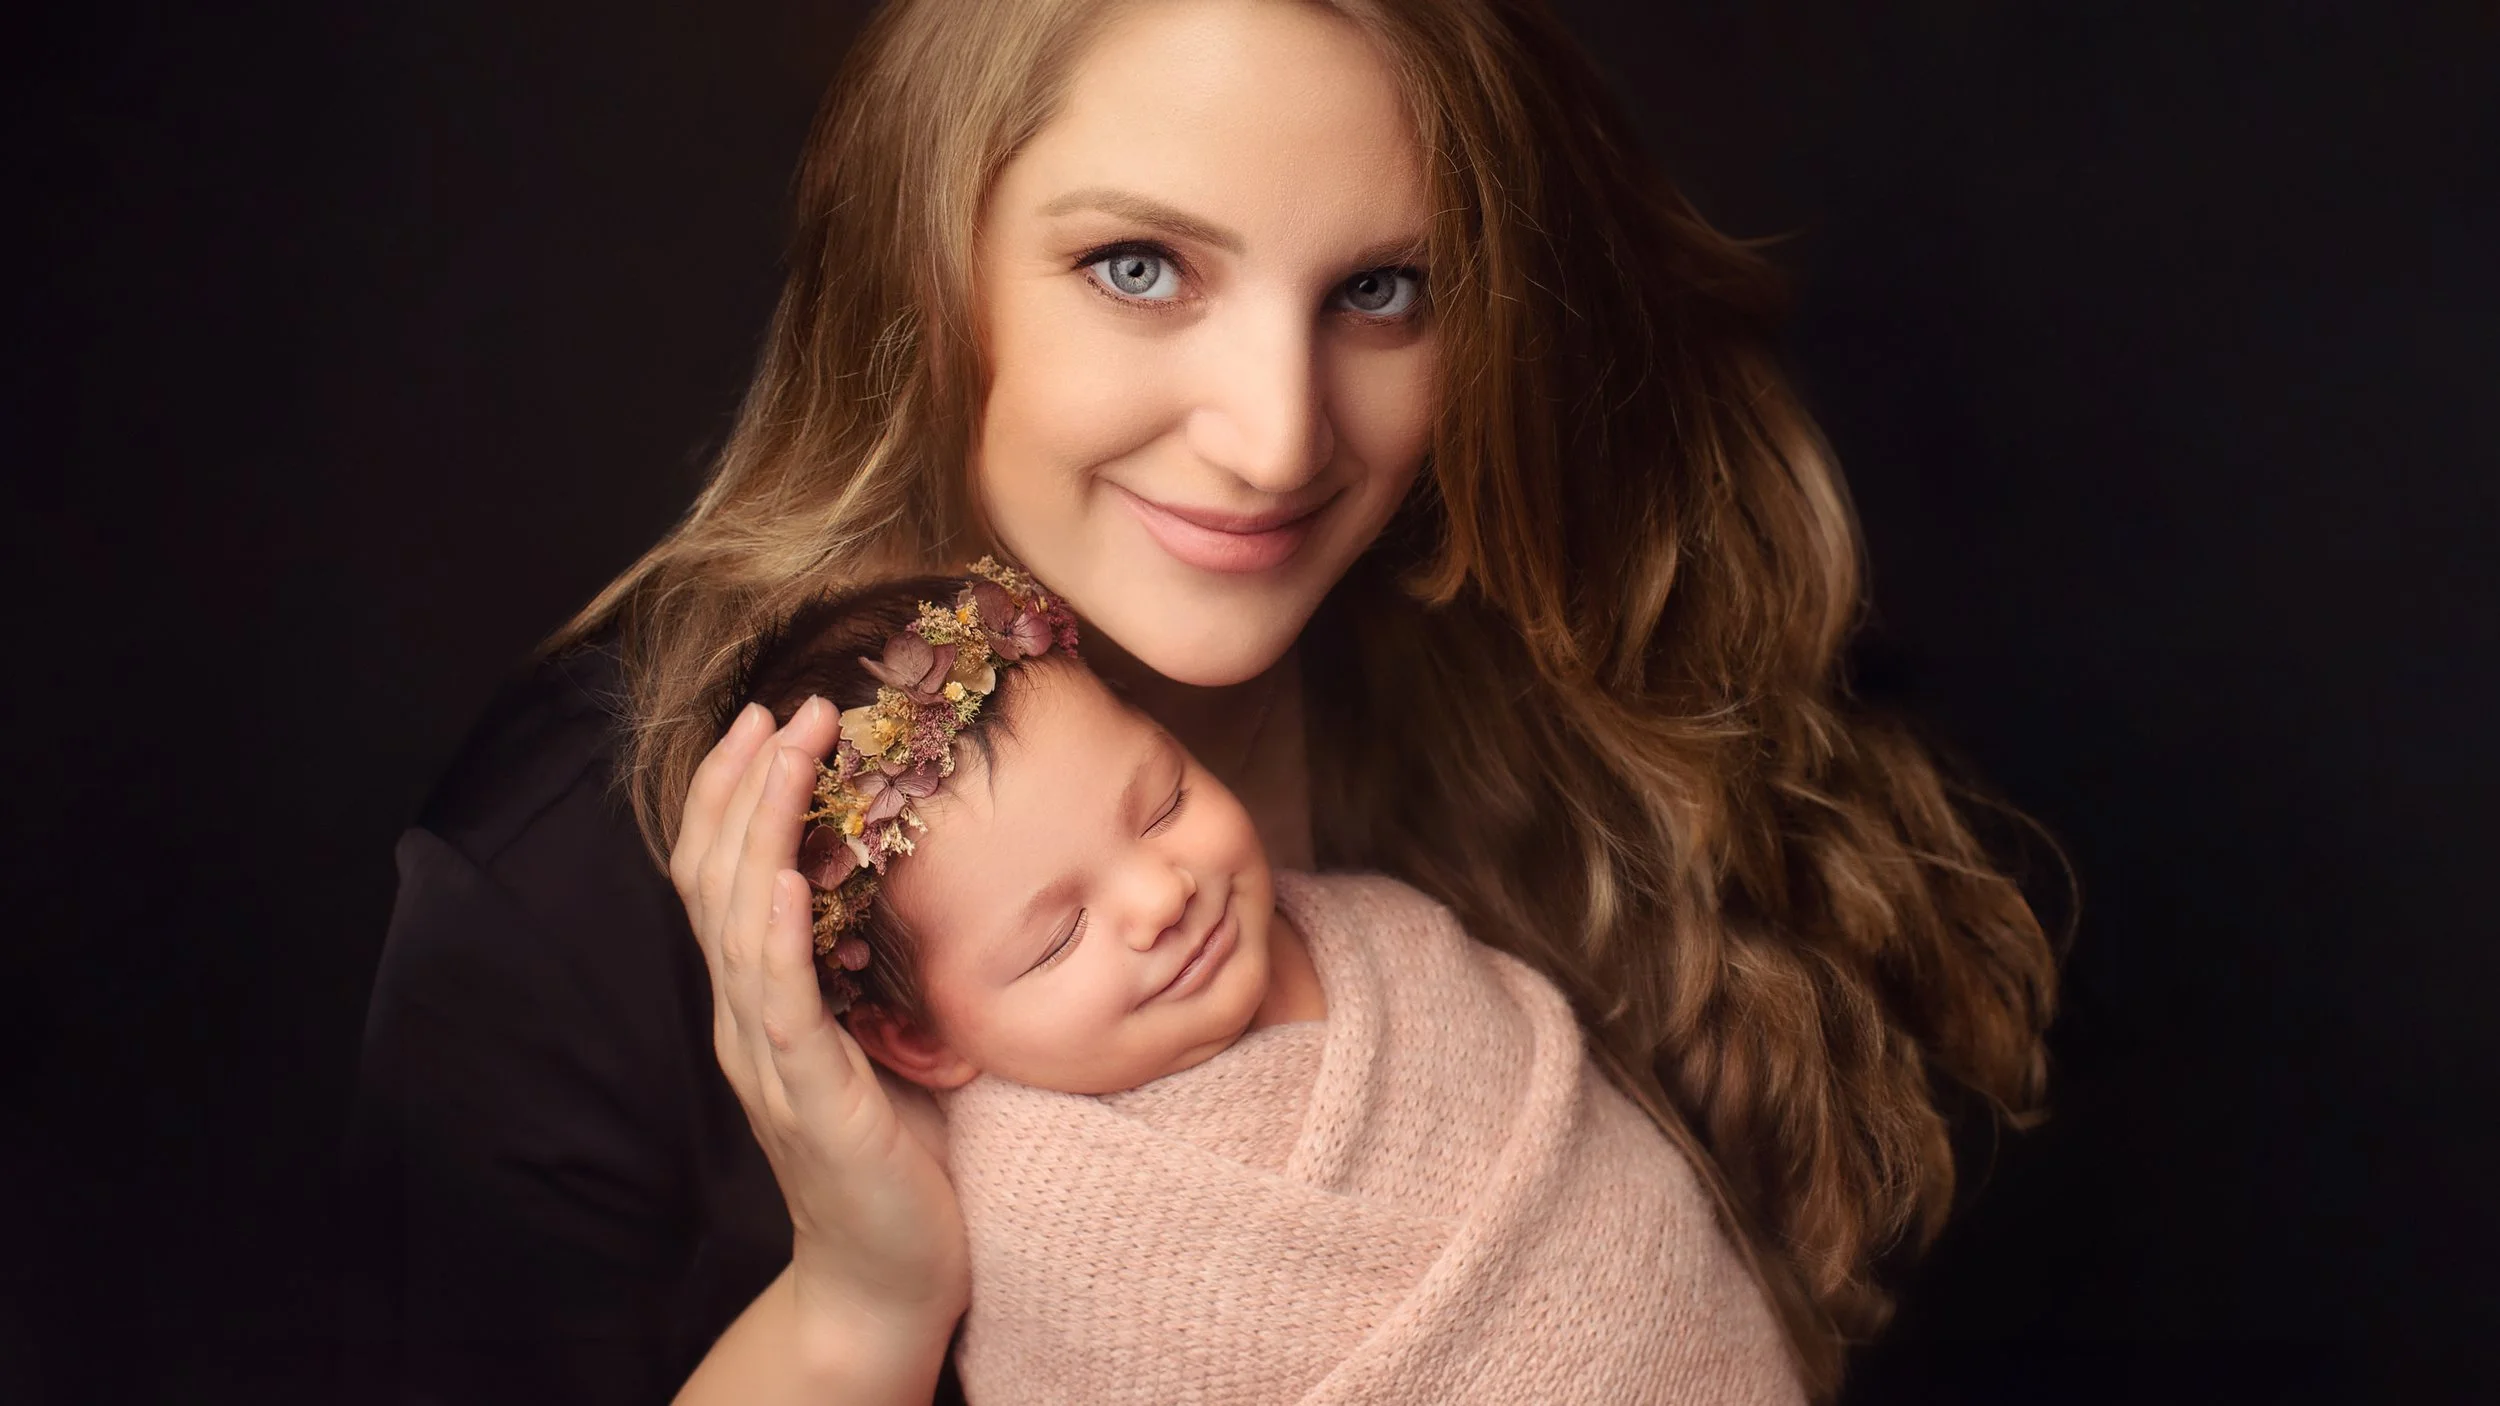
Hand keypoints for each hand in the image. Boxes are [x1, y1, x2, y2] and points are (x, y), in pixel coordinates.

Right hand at [671, 699, 969, 1330]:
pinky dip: (779, 935)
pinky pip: (782, 1004)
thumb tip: (910, 883)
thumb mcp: (882, 1040)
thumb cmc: (898, 1158)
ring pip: (740, 921)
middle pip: (717, 880)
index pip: (724, 878)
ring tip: (790, 752)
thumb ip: (870, 972)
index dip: (733, 796)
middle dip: (746, 785)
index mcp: (760, 1004)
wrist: (890, 1276)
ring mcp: (769, 1059)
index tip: (768, 720)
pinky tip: (789, 879)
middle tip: (785, 706)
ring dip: (762, 828)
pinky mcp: (809, 1099)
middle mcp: (745, 1021)